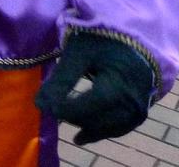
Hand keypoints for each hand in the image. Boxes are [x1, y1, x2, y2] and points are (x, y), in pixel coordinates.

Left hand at [35, 31, 155, 144]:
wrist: (136, 43)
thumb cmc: (104, 42)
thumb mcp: (80, 53)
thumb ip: (62, 78)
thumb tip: (40, 103)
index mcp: (119, 85)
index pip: (89, 105)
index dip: (65, 108)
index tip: (43, 104)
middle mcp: (133, 103)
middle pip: (97, 120)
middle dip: (72, 117)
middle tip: (49, 109)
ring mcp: (139, 110)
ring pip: (108, 128)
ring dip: (84, 127)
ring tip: (61, 120)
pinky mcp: (139, 114)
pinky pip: (118, 128)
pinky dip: (98, 131)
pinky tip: (81, 135)